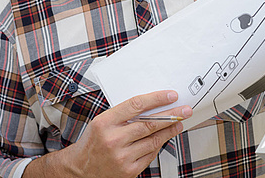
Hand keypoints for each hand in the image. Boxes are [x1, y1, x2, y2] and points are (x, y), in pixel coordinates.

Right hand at [24, 90, 192, 177]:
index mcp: (104, 122)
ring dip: (170, 130)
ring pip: (153, 139)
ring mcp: (122, 156)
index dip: (156, 99)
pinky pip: (150, 154)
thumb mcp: (101, 122)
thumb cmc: (92, 143)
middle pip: (149, 123)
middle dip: (171, 115)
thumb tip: (150, 106)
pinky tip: (165, 137)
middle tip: (184, 109)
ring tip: (179, 123)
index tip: (170, 95)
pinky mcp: (130, 170)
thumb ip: (122, 114)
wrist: (81, 169)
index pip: (136, 105)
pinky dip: (159, 144)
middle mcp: (113, 139)